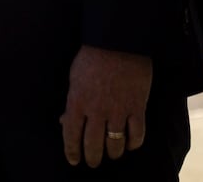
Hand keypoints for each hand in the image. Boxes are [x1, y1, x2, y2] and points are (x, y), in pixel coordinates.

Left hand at [60, 45, 151, 167]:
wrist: (119, 40)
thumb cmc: (92, 56)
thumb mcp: (74, 77)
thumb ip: (71, 102)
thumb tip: (64, 121)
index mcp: (77, 102)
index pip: (71, 136)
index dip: (72, 152)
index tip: (73, 160)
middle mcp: (96, 111)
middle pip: (93, 145)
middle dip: (92, 158)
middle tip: (93, 162)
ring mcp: (118, 110)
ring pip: (115, 144)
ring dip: (113, 154)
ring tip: (112, 155)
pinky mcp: (137, 107)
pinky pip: (137, 135)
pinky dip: (133, 143)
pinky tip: (130, 144)